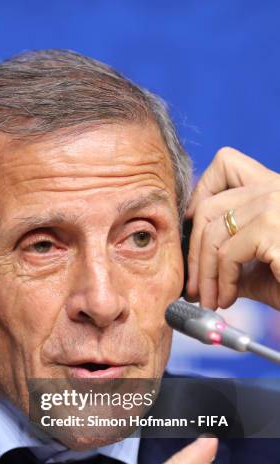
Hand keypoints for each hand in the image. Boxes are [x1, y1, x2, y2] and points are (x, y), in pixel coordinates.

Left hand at [185, 147, 279, 309]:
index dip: (200, 194)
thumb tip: (192, 266)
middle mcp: (278, 188)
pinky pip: (227, 254)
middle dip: (194, 251)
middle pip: (209, 206)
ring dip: (205, 274)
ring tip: (209, 298)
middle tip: (193, 286)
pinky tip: (228, 299)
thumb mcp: (258, 267)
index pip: (226, 164)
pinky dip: (221, 282)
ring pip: (212, 233)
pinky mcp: (274, 228)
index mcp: (276, 188)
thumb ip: (228, 256)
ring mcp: (277, 204)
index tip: (193, 231)